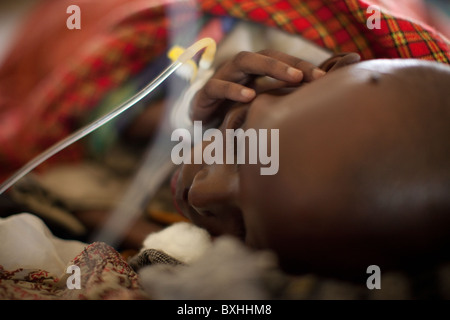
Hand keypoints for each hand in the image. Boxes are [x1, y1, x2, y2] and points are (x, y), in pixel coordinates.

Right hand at [190, 49, 325, 123]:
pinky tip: (249, 96)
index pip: (281, 60)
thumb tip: (313, 109)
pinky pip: (218, 86)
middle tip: (306, 75)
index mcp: (255, 70)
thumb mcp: (258, 108)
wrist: (203, 123)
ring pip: (244, 61)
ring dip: (268, 67)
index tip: (323, 78)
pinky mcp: (207, 92)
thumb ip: (279, 103)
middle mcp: (241, 69)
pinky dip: (233, 89)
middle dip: (287, 63)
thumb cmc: (235, 113)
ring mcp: (223, 77)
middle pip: (265, 55)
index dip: (302, 66)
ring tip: (289, 78)